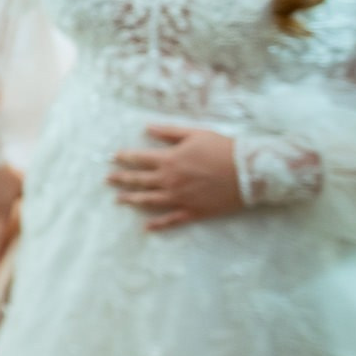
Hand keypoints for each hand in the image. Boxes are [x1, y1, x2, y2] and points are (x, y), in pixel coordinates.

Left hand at [109, 124, 242, 230]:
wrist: (248, 172)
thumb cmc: (223, 149)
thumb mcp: (195, 134)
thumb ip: (169, 132)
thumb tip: (147, 128)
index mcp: (169, 160)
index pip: (139, 158)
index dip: (124, 158)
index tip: (111, 158)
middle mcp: (170, 180)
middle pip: (139, 180)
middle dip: (121, 179)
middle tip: (106, 180)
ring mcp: (180, 198)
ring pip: (150, 200)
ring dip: (132, 200)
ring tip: (118, 200)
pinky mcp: (193, 211)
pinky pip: (171, 220)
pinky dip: (158, 224)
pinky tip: (146, 227)